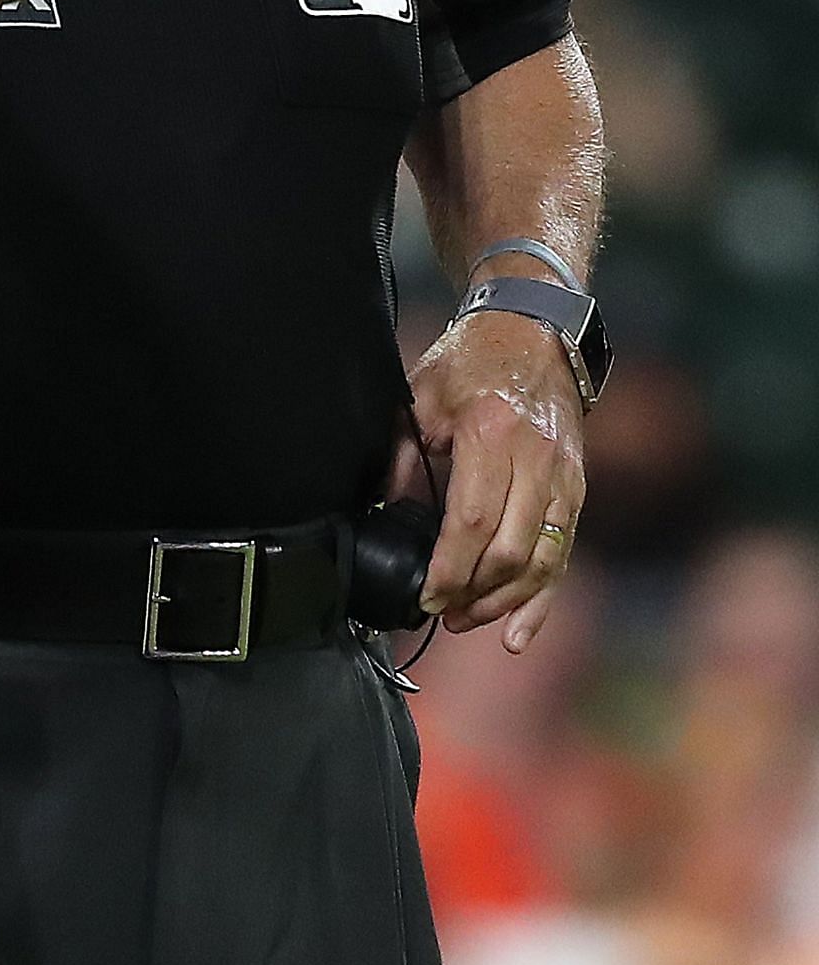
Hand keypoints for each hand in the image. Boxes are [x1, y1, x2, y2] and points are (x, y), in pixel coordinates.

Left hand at [394, 309, 585, 652]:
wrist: (534, 331)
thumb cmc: (469, 361)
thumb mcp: (422, 398)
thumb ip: (405, 459)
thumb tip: (387, 516)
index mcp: (492, 433)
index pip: (472, 520)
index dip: (448, 568)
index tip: (423, 594)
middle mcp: (536, 460)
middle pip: (511, 550)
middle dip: (474, 592)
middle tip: (440, 613)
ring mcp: (564, 477)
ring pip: (542, 561)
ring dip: (504, 602)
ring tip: (467, 622)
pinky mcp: (577, 489)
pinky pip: (562, 555)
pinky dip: (541, 599)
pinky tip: (517, 633)